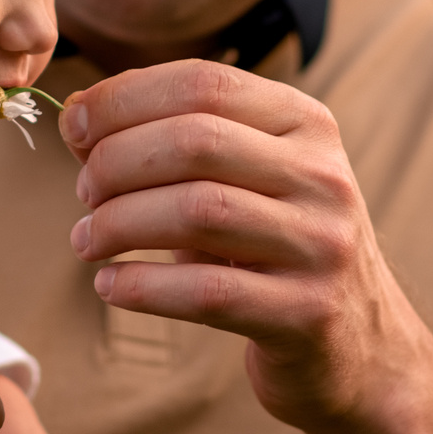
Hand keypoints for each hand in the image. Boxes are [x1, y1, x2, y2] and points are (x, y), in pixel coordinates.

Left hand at [60, 60, 427, 433]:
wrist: (360, 349)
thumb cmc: (275, 252)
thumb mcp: (245, 181)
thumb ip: (172, 141)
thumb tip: (77, 117)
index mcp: (307, 124)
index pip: (203, 84)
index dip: (123, 99)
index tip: (72, 128)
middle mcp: (323, 176)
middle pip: (194, 141)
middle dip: (116, 162)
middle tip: (84, 194)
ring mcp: (321, 246)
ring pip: (197, 210)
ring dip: (119, 223)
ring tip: (87, 240)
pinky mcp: (306, 314)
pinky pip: (205, 291)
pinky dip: (142, 286)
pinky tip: (110, 287)